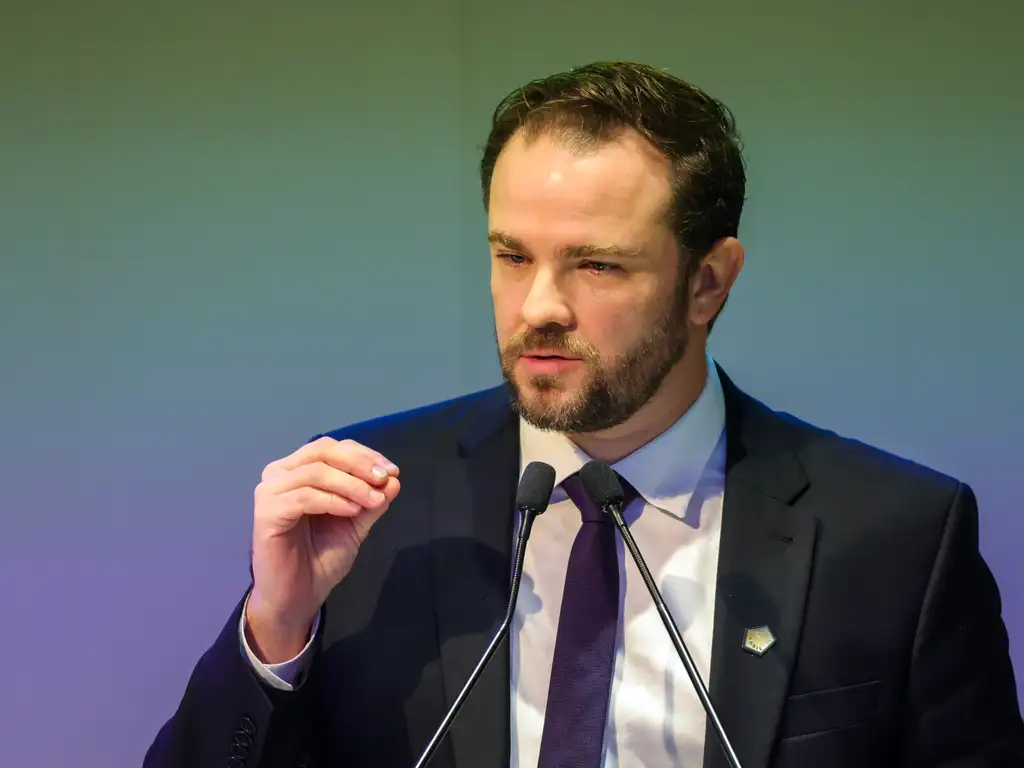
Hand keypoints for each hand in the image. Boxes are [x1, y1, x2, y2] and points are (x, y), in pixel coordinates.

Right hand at [245, 436, 400, 662]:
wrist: (299, 597)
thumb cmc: (321, 557)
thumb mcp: (356, 524)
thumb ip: (372, 501)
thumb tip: (393, 479)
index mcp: (299, 470)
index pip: (333, 448)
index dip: (365, 455)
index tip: (392, 472)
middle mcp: (280, 474)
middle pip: (323, 451)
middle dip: (359, 463)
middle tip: (384, 480)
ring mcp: (270, 492)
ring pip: (316, 472)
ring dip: (352, 484)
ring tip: (374, 501)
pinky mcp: (266, 513)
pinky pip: (304, 497)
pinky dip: (333, 500)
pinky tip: (352, 511)